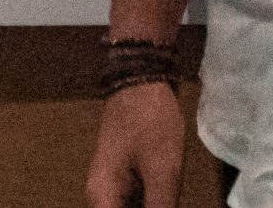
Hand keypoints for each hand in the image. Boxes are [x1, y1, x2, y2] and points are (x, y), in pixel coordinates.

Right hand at [85, 81, 186, 207]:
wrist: (141, 77)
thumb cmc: (150, 123)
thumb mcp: (162, 172)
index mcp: (102, 199)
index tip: (164, 205)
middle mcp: (102, 198)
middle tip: (169, 196)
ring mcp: (113, 188)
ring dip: (153, 206)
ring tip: (169, 192)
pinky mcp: (126, 179)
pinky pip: (138, 204)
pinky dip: (154, 204)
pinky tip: (169, 195)